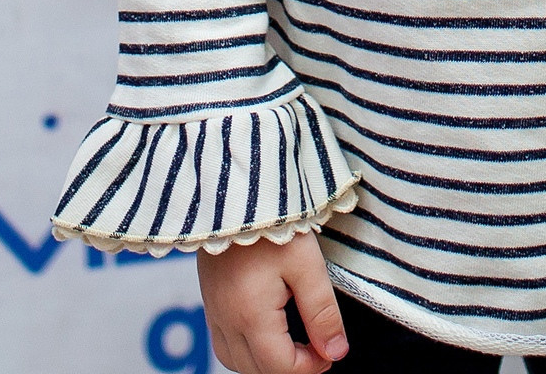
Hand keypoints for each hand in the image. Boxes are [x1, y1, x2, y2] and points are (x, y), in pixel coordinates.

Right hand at [200, 232, 347, 371]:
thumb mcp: (308, 265)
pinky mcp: (209, 296)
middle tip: (317, 347)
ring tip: (293, 342)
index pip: (280, 366)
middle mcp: (226, 319)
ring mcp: (214, 309)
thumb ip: (322, 312)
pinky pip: (222, 340)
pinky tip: (266, 329)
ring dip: (264, 362)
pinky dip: (245, 348)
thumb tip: (336, 351)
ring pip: (235, 359)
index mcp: (251, 316)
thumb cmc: (274, 223)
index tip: (332, 353)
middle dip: (288, 367)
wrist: (237, 189)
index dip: (310, 367)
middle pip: (256, 369)